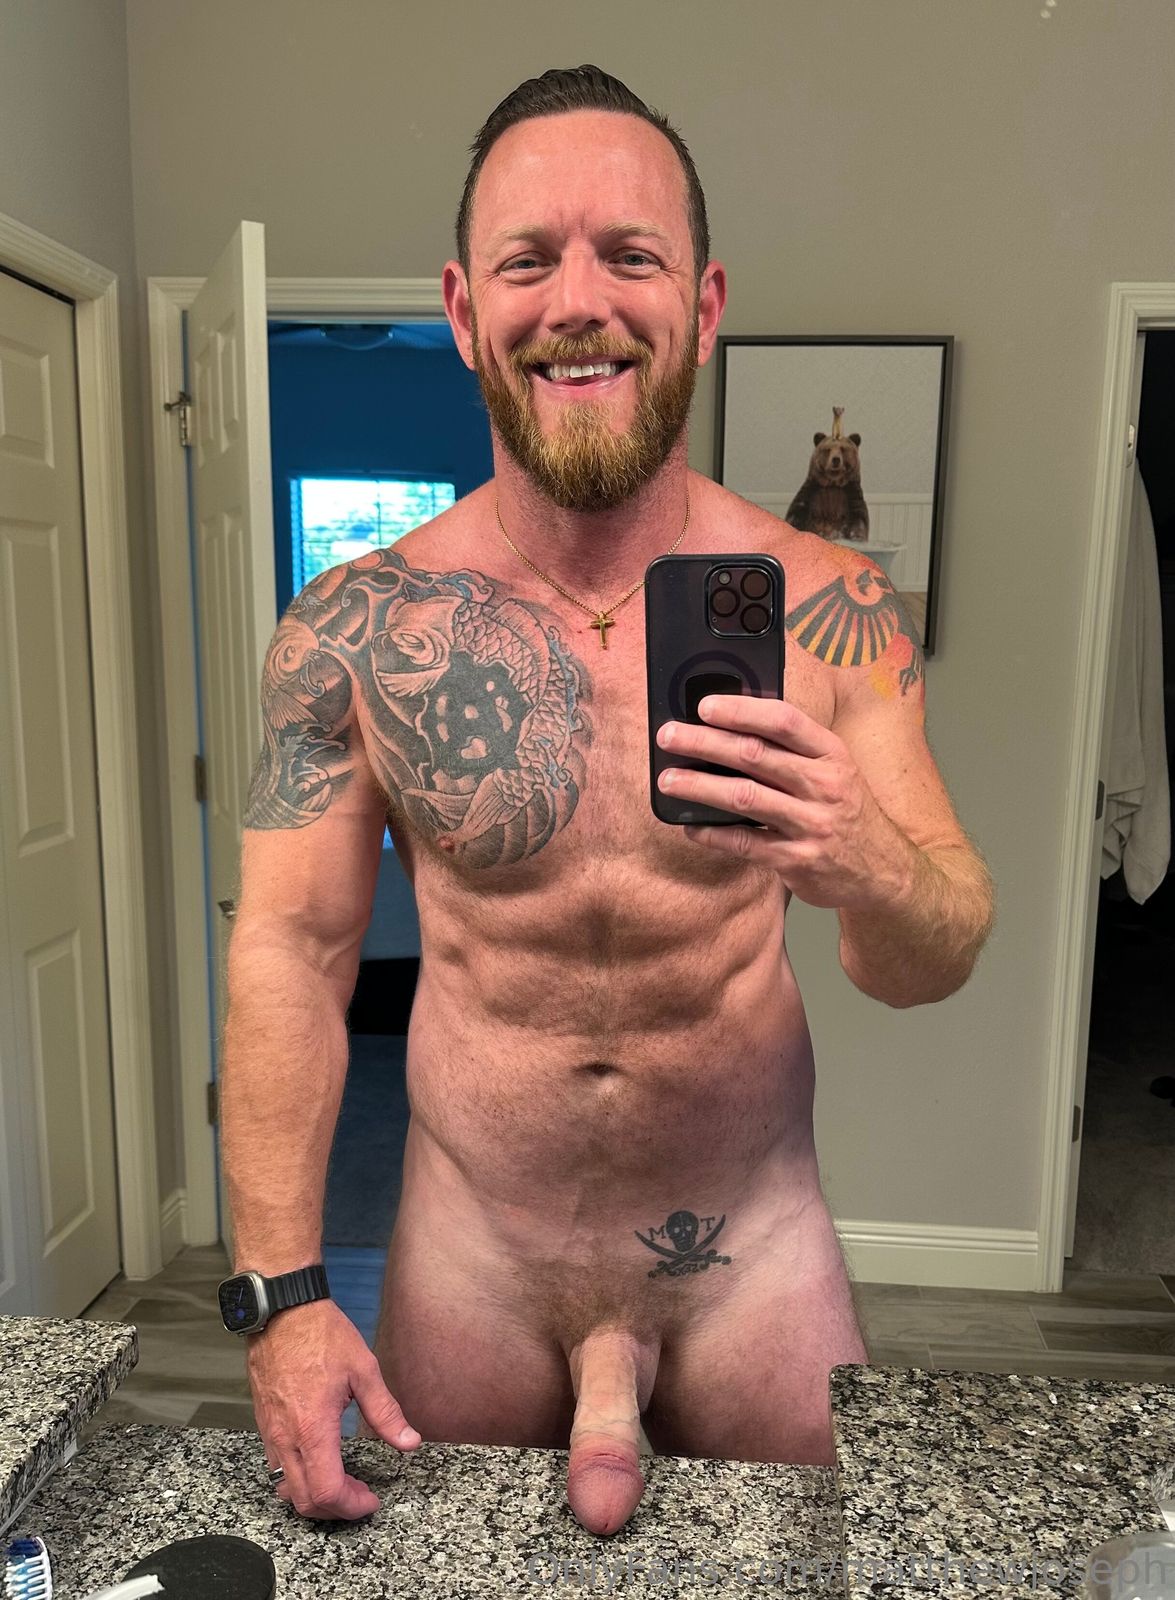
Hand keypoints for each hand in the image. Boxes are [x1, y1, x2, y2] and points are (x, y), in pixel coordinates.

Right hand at [246, 1298, 419, 1519]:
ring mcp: (270, 1433)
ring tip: (341, 1484)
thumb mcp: (363, 1370)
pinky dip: (298, 1479)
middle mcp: (286, 1438)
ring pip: (286, 1488)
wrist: (282, 1311)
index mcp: (313, 1429)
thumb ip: (386, 1412)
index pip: (328, 1492)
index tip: (371, 1500)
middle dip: (336, 1509)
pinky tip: (318, 1462)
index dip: (352, 1506)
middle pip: (304, 1501)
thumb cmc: (321, 1335)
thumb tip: (409, 1441)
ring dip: (314, 1497)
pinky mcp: (264, 1423)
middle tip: (360, 1497)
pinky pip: (276, 1467)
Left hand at [655, 694, 906, 910]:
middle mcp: (825, 785)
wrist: (884, 871)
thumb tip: (733, 727)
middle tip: (669, 737)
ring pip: (745, 797)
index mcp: (832, 754)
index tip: (705, 706)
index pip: (784, 721)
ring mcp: (812, 824)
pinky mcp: (799, 861)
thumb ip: (794, 751)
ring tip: (668, 781)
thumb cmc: (847, 811)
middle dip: (705, 743)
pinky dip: (713, 833)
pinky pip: (745, 843)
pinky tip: (691, 826)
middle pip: (756, 756)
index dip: (742, 711)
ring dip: (700, 786)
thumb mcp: (836, 771)